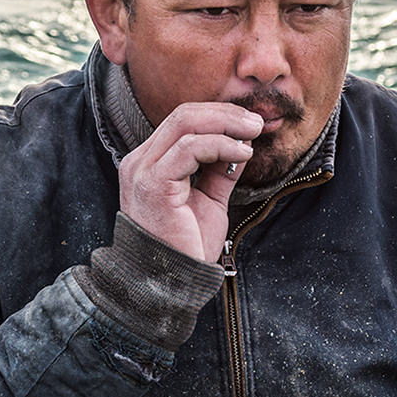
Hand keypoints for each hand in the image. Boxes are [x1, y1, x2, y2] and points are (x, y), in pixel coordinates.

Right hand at [117, 101, 264, 264]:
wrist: (169, 283)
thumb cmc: (184, 248)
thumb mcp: (208, 202)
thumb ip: (219, 172)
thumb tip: (241, 145)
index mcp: (149, 164)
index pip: (181, 123)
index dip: (218, 117)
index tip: (249, 125)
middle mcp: (140, 162)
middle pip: (183, 115)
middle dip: (225, 114)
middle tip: (256, 122)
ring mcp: (143, 170)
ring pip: (185, 124)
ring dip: (226, 124)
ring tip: (252, 133)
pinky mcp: (153, 183)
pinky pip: (190, 148)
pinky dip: (221, 145)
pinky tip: (241, 153)